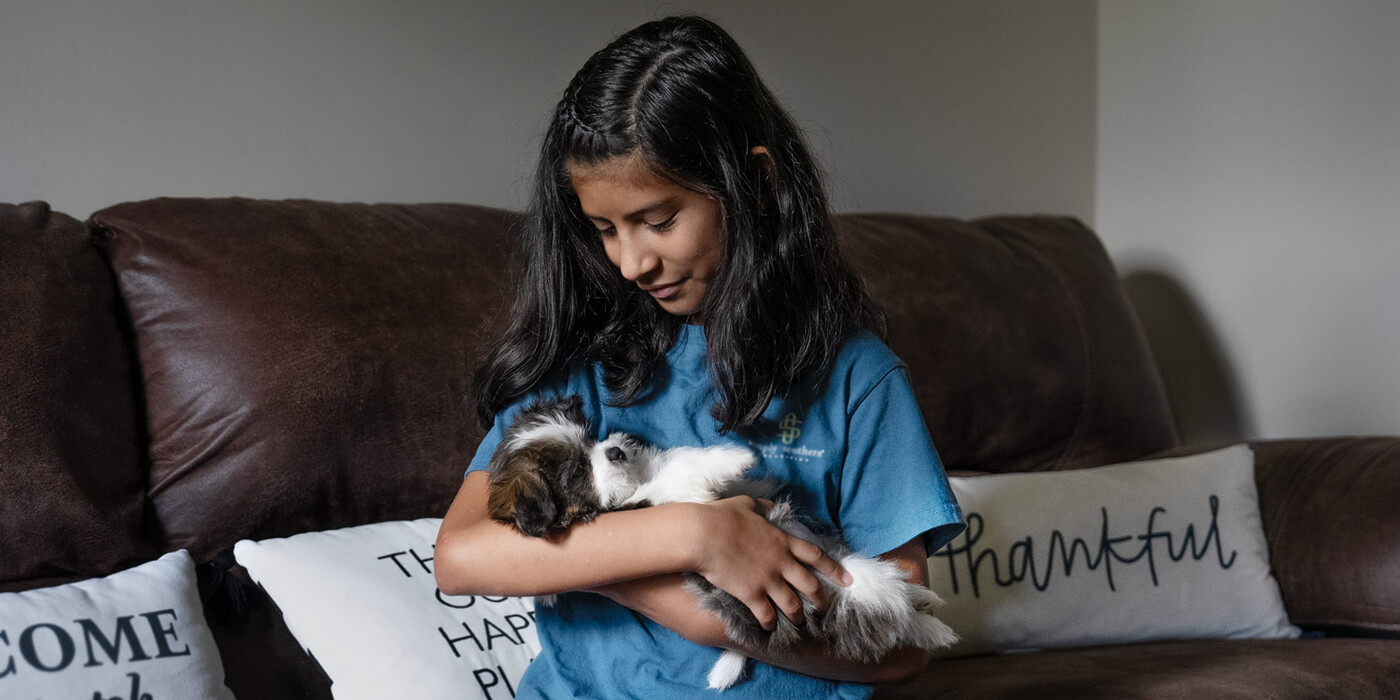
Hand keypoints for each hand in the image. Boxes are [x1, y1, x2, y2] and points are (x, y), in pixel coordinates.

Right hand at [689, 496, 851, 630]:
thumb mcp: (747, 504)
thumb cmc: (722, 516)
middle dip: (821, 599)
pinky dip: (770, 623)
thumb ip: (766, 507)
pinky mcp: (751, 595)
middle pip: (810, 585)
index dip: (834, 569)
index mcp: (783, 540)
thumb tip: (779, 507)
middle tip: (824, 609)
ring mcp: (767, 580)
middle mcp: (781, 562)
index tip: (847, 580)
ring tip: (799, 623)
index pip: (816, 556)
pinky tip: (769, 628)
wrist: (703, 535)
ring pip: (793, 604)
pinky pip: (766, 615)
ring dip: (798, 615)